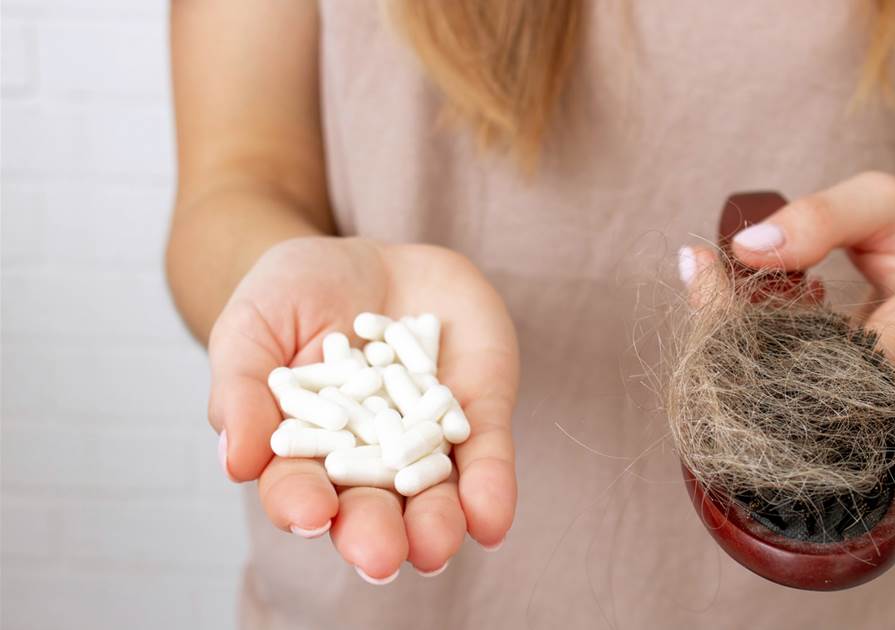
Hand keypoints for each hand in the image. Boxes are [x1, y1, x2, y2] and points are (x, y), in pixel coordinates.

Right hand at [208, 236, 517, 580]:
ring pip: (432, 496)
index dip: (301, 503)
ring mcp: (424, 440)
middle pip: (369, 507)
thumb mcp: (253, 325)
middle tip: (378, 555)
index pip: (298, 486)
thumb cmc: (296, 294)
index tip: (309, 513)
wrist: (370, 255)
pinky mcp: (475, 414)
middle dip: (374, 533)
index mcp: (305, 450)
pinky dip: (489, 488)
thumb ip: (242, 390)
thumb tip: (236, 462)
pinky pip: (485, 456)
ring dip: (436, 526)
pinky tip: (490, 518)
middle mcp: (367, 459)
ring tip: (435, 548)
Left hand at [689, 172, 894, 422]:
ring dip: (747, 342)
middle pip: (806, 379)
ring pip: (792, 396)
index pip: (846, 347)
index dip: (768, 319)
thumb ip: (820, 218)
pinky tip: (771, 313)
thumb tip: (745, 249)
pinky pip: (796, 399)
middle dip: (738, 327)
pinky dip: (765, 354)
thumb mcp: (886, 201)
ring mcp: (894, 418)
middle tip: (703, 270)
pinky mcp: (866, 428)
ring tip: (738, 283)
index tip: (714, 270)